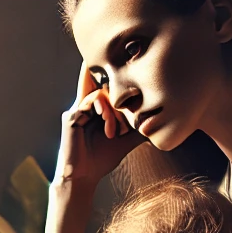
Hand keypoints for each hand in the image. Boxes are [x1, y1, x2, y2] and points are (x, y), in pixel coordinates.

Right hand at [55, 61, 140, 188]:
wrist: (84, 177)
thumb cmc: (102, 159)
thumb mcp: (126, 140)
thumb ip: (138, 128)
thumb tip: (160, 122)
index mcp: (94, 109)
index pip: (102, 84)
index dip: (108, 72)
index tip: (121, 55)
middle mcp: (84, 106)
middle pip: (103, 84)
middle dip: (119, 101)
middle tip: (123, 126)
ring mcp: (77, 110)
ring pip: (101, 93)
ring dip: (113, 111)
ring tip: (114, 132)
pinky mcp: (71, 116)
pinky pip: (90, 102)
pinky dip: (104, 113)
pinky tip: (109, 129)